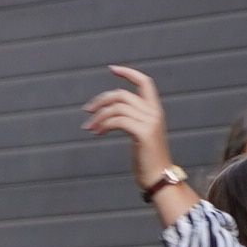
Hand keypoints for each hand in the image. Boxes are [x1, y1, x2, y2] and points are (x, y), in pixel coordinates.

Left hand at [83, 66, 174, 185]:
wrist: (159, 178)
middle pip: (122, 94)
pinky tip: (97, 133)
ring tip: (89, 127)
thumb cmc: (148, 160)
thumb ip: (132, 120)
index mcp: (155, 110)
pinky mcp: (143, 133)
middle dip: (101, 100)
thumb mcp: (141, 134)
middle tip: (87, 111)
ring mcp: (150, 122)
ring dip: (98, 116)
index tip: (111, 69)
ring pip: (117, 107)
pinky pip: (117, 120)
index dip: (128, 73)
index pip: (144, 82)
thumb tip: (109, 114)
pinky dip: (103, 125)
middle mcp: (154, 112)